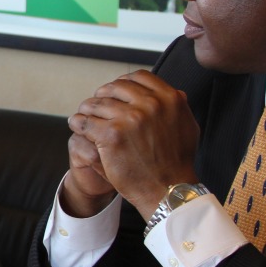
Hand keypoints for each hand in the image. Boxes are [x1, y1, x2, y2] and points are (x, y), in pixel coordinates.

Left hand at [68, 70, 200, 216]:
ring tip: (84, 118)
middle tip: (95, 107)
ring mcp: (129, 118)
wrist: (168, 189)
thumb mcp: (187, 126)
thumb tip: (174, 91)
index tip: (114, 93)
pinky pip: (84, 121)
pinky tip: (79, 128)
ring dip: (87, 111)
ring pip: (95, 103)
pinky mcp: (111, 134)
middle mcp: (149, 104)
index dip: (122, 83)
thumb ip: (178, 106)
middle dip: (102, 96)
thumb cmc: (176, 162)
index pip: (137, 77)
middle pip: (113, 88)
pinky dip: (78, 123)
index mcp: (168, 98)